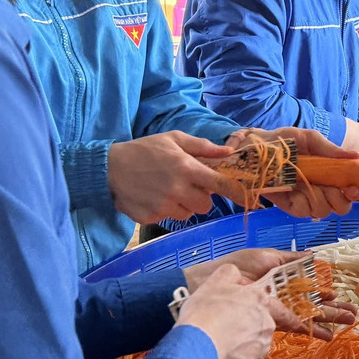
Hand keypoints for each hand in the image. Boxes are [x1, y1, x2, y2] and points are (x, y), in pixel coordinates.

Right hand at [106, 131, 234, 223]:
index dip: (237, 192)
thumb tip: (229, 151)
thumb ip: (202, 147)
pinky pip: (170, 218)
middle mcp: (177, 189)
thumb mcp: (173, 139)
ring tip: (168, 189)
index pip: (219, 184)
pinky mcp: (151, 218)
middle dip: (202, 196)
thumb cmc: (144, 150)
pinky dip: (167, 210)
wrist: (108, 169)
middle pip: (206, 204)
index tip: (251, 198)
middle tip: (188, 184)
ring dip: (184, 204)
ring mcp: (163, 206)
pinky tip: (154, 196)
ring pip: (189, 213)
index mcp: (186, 168)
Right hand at [173, 263, 277, 358]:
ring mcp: (260, 349)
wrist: (194, 347)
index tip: (275, 319)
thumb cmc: (203, 314)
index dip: (272, 313)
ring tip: (218, 346)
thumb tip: (237, 275)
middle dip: (247, 330)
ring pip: (254, 348)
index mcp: (260, 302)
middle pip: (262, 328)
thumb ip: (229, 275)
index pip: (280, 308)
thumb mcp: (214, 283)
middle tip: (225, 331)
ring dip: (241, 348)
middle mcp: (266, 325)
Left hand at [182, 249, 357, 340]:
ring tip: (349, 322)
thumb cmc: (238, 266)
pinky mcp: (273, 320)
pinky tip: (328, 335)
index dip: (325, 292)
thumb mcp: (267, 256)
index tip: (339, 295)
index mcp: (282, 279)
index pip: (309, 286)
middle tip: (354, 314)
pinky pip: (298, 324)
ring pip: (310, 314)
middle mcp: (283, 296)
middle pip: (314, 303)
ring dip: (330, 318)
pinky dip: (314, 329)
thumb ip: (291, 259)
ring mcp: (279, 309)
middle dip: (334, 308)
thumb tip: (315, 255)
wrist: (213, 284)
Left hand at [223, 127, 358, 219]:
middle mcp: (319, 188)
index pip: (349, 190)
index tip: (353, 189)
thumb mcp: (308, 139)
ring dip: (319, 199)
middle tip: (333, 189)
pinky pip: (302, 212)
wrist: (253, 147)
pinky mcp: (287, 205)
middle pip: (340, 207)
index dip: (355, 192)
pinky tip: (295, 189)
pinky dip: (302, 202)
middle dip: (340, 200)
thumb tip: (356, 156)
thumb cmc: (282, 140)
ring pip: (323, 211)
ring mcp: (304, 198)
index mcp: (328, 172)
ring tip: (307, 183)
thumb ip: (330, 150)